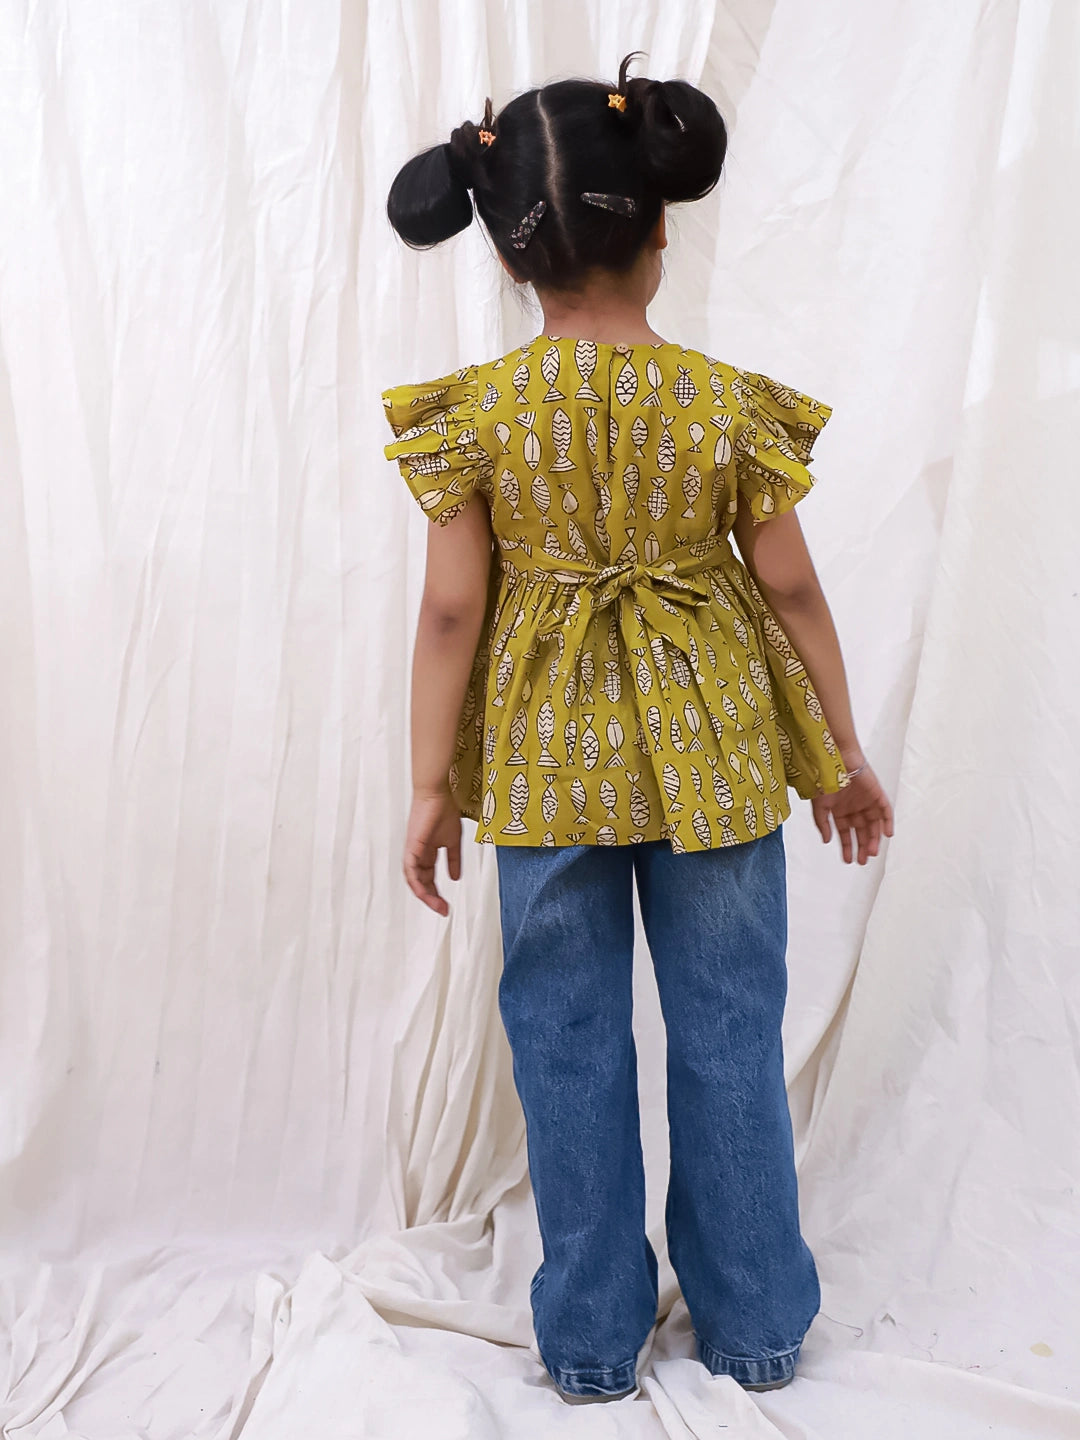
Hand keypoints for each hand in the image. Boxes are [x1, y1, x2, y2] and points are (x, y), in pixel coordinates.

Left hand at [403, 788, 462, 914]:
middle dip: (432, 899)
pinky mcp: (412, 846)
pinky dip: (416, 882)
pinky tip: (424, 892)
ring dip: (425, 895)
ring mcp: (412, 851)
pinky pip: (410, 869)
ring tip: (438, 906)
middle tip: (443, 911)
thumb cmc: (443, 811)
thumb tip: (455, 877)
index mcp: (426, 854)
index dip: (436, 894)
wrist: (436, 793)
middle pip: (421, 883)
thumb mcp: (452, 841)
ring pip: (414, 880)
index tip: (446, 906)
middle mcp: (416, 855)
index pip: (428, 879)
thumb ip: (453, 860)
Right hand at [811, 762, 894, 864]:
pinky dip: (887, 822)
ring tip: (871, 852)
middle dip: (861, 846)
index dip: (847, 846)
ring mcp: (866, 801)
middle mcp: (854, 807)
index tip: (848, 860)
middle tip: (862, 860)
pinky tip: (886, 834)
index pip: (845, 832)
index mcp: (840, 810)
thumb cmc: (824, 778)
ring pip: (873, 824)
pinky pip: (885, 810)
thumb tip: (826, 840)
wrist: (835, 759)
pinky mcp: (877, 793)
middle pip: (861, 831)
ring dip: (873, 838)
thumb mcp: (819, 805)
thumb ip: (822, 823)